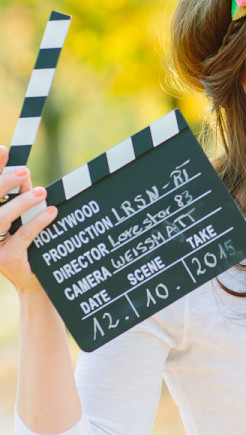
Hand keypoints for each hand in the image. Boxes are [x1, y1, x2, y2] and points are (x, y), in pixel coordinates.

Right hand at [0, 146, 57, 294]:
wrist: (34, 285)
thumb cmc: (30, 249)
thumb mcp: (22, 220)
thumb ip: (20, 200)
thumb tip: (26, 177)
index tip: (4, 149)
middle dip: (3, 182)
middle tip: (25, 171)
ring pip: (0, 219)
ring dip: (22, 202)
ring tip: (42, 192)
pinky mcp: (5, 260)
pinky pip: (22, 236)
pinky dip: (37, 222)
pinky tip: (51, 212)